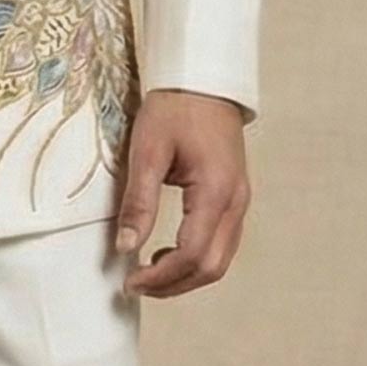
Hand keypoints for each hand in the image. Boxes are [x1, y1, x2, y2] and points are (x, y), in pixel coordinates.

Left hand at [113, 88, 252, 298]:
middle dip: (173, 285)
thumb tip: (126, 247)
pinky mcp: (235, 198)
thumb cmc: (175, 108)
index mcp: (216, 191)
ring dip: (186, 276)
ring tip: (148, 272)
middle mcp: (236, 202)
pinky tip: (168, 253)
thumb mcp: (147, 151)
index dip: (160, 277)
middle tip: (136, 285)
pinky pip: (222, 243)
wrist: (203, 81)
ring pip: (220, 260)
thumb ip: (139, 202)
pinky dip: (196, 259)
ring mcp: (240, 202)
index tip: (129, 282)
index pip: (191, 255)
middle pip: (211, 267)